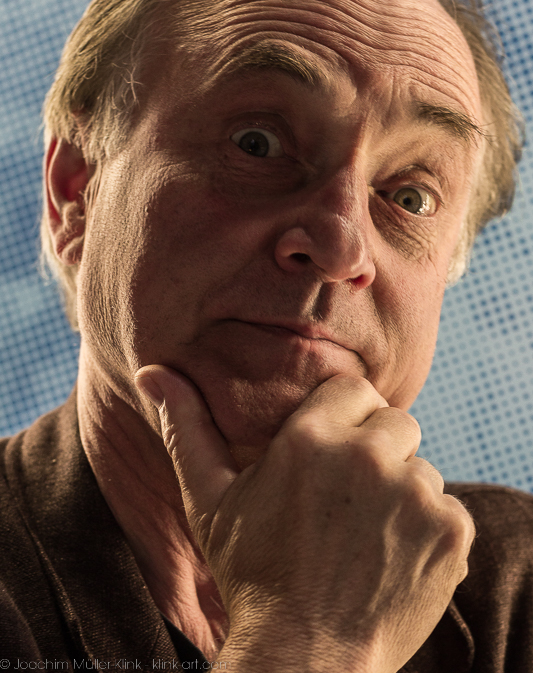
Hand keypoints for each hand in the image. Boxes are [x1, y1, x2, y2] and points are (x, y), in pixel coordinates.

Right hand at [135, 367, 474, 672]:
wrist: (305, 658)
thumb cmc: (252, 575)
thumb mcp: (209, 500)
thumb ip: (187, 428)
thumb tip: (153, 374)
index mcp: (311, 437)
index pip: (353, 389)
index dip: (343, 419)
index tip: (330, 455)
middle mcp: (368, 456)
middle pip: (394, 423)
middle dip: (375, 451)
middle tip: (346, 500)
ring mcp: (415, 494)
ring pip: (421, 467)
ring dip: (401, 491)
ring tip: (365, 535)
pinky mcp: (450, 531)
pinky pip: (447, 506)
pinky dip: (428, 529)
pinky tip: (391, 558)